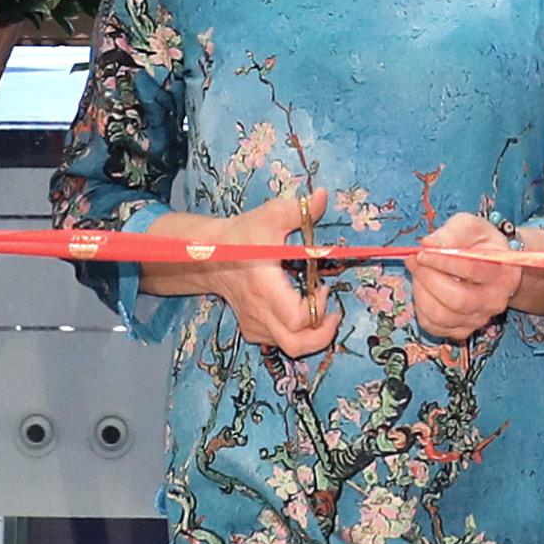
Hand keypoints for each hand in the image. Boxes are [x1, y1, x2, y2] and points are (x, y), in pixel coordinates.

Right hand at [176, 186, 333, 357]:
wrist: (210, 255)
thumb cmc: (241, 237)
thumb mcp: (269, 217)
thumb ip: (298, 210)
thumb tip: (324, 196)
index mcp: (265, 288)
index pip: (297, 318)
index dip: (318, 308)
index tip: (322, 286)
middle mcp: (260, 312)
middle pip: (296, 346)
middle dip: (323, 336)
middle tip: (333, 315)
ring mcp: (255, 323)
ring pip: (288, 347)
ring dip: (311, 336)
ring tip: (319, 313)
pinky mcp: (252, 327)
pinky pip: (277, 342)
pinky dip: (294, 334)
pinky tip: (299, 314)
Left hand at [399, 208, 533, 341]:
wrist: (490, 265)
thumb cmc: (479, 244)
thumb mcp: (470, 226)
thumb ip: (452, 232)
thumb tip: (428, 245)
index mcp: (504, 272)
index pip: (471, 270)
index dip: (442, 262)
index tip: (422, 252)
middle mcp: (495, 300)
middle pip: (456, 299)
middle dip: (428, 278)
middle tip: (414, 260)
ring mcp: (479, 318)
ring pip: (441, 316)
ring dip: (421, 292)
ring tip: (419, 273)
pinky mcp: (463, 329)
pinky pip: (433, 326)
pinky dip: (421, 307)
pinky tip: (425, 290)